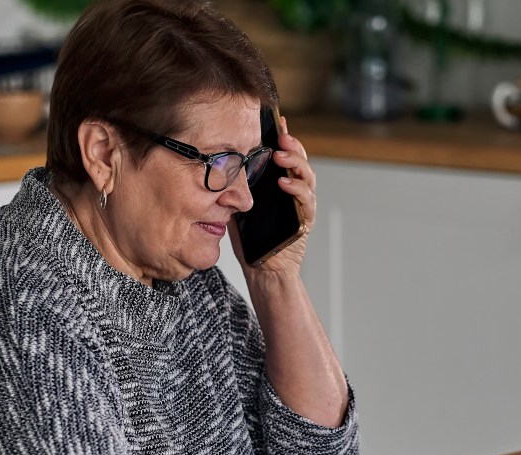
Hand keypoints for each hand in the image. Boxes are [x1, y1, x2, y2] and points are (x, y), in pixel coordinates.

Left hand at [229, 116, 315, 277]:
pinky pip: (306, 200)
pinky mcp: (305, 220)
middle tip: (280, 135)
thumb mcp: (237, 206)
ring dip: (295, 163)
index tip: (277, 119)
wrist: (263, 269)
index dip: (283, 136)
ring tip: (281, 155)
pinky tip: (284, 182)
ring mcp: (301, 205)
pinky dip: (296, 189)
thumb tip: (214, 166)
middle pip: (299, 161)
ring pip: (307, 176)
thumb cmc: (252, 240)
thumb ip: (233, 188)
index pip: (285, 155)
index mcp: (280, 185)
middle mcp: (294, 192)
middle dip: (291, 145)